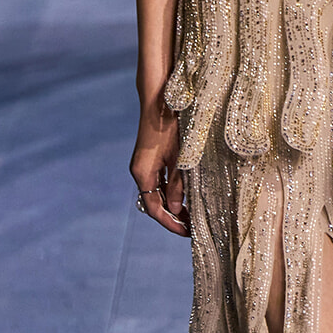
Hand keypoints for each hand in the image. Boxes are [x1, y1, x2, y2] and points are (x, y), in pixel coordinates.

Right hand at [130, 99, 188, 237]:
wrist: (160, 99)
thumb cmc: (171, 125)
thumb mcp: (179, 157)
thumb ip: (177, 184)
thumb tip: (176, 209)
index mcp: (143, 173)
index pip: (154, 209)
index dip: (171, 223)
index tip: (187, 233)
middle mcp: (140, 171)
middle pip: (154, 203)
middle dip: (173, 217)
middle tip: (192, 227)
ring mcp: (144, 165)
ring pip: (157, 193)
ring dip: (172, 205)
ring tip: (191, 215)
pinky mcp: (149, 158)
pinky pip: (158, 182)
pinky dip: (170, 192)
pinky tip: (185, 196)